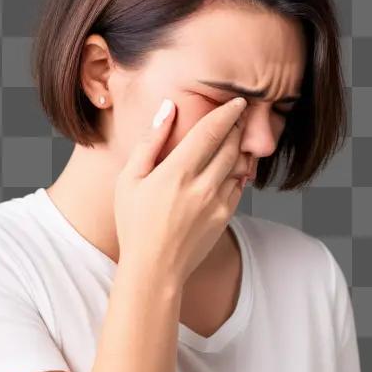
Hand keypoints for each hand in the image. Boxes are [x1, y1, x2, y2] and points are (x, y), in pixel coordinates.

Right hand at [113, 94, 247, 284]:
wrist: (154, 270)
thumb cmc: (134, 224)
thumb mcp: (129, 179)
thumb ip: (151, 141)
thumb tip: (168, 108)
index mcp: (177, 172)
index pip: (212, 131)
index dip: (229, 112)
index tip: (238, 101)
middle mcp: (202, 186)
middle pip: (232, 145)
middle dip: (238, 127)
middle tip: (239, 115)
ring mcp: (217, 203)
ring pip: (240, 166)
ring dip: (241, 149)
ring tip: (237, 139)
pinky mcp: (225, 218)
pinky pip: (238, 187)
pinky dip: (238, 173)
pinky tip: (229, 169)